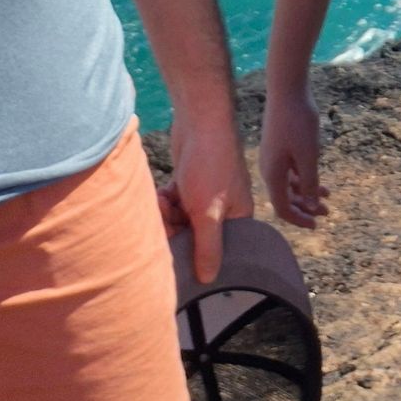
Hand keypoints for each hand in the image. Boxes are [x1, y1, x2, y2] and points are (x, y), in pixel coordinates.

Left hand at [167, 115, 254, 285]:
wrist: (200, 119)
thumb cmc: (211, 165)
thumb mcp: (209, 212)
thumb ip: (208, 248)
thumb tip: (208, 280)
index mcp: (239, 217)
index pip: (219, 250)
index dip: (197, 255)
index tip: (178, 256)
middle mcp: (223, 209)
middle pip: (195, 236)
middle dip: (176, 231)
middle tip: (165, 223)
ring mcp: (204, 195)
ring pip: (180, 220)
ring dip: (168, 215)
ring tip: (164, 202)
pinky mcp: (188, 184)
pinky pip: (174, 204)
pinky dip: (165, 201)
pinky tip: (162, 193)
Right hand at [258, 82, 330, 228]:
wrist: (287, 89)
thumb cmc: (298, 121)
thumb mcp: (308, 155)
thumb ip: (308, 182)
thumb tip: (310, 206)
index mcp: (273, 174)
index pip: (282, 208)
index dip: (299, 219)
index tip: (317, 225)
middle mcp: (270, 169)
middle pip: (286, 198)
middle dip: (305, 208)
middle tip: (326, 214)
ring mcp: (274, 158)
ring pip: (290, 185)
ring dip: (307, 194)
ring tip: (328, 199)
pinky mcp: (280, 147)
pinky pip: (291, 171)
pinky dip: (305, 179)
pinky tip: (320, 182)